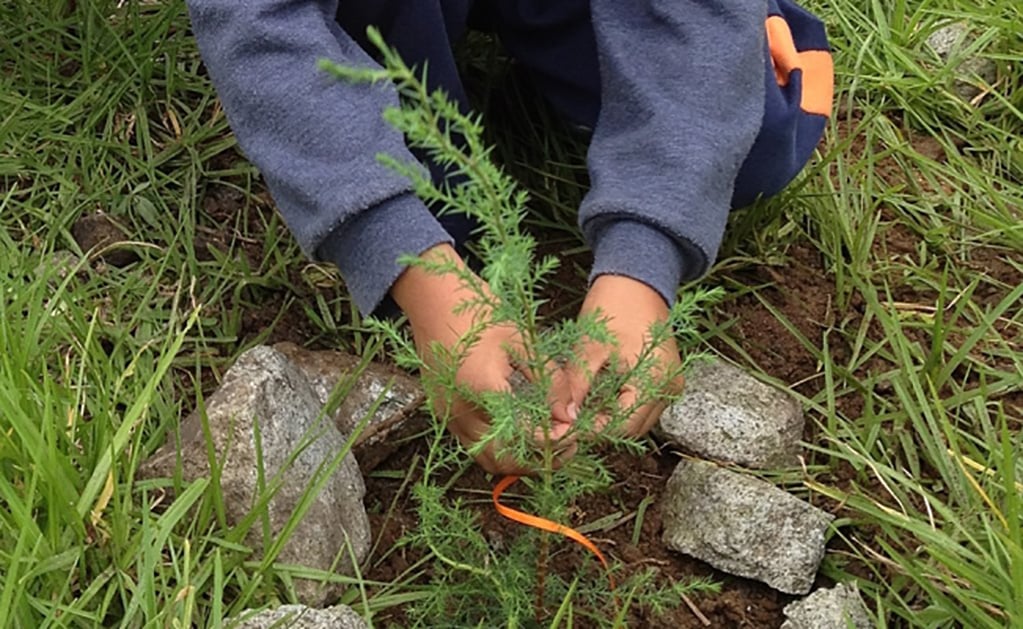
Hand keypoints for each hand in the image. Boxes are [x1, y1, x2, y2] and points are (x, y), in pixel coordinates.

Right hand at [392, 245, 570, 473]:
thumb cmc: (479, 312)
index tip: (574, 429)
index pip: (525, 437)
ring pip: (486, 459)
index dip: (555, 440)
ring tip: (547, 443)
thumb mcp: (522, 340)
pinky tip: (521, 431)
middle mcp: (460, 412)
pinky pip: (473, 444)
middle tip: (566, 444)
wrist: (431, 297)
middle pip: (504, 460)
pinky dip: (500, 448)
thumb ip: (549, 381)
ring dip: (518, 460)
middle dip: (539, 460)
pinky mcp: (442, 413)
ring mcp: (447, 415)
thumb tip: (570, 415)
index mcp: (483, 391)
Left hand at [551, 275, 684, 437]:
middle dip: (600, 428)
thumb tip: (566, 419)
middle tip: (569, 420)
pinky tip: (597, 398)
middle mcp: (669, 388)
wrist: (636, 279)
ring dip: (611, 419)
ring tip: (580, 409)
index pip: (622, 426)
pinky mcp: (667, 378)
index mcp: (653, 381)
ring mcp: (671, 384)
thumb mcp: (588, 348)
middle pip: (632, 428)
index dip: (592, 431)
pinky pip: (643, 404)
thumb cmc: (612, 306)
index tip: (565, 427)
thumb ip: (578, 388)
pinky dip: (621, 406)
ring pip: (638, 419)